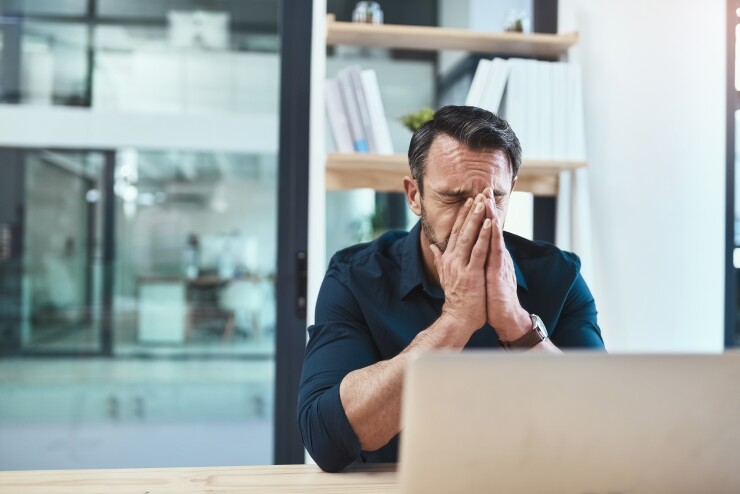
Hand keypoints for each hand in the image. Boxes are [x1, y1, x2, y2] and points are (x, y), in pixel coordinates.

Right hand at [430, 194, 491, 334]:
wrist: (458, 318)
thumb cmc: (456, 298)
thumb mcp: (444, 275)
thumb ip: (439, 259)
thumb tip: (434, 247)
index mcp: (447, 259)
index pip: (454, 232)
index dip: (461, 216)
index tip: (469, 201)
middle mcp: (452, 259)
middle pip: (461, 230)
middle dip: (470, 211)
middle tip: (478, 194)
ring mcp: (461, 266)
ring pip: (469, 236)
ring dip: (476, 218)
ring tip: (483, 202)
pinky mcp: (471, 273)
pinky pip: (479, 251)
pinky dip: (484, 236)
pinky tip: (489, 223)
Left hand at [482, 188, 530, 340]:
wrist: (505, 317)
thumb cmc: (492, 298)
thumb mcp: (482, 276)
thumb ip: (477, 262)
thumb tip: (469, 252)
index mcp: (490, 256)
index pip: (486, 231)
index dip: (481, 215)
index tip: (475, 197)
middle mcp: (497, 255)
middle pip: (492, 228)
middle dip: (487, 208)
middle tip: (484, 188)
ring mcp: (500, 261)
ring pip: (495, 234)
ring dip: (492, 215)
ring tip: (488, 199)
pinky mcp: (500, 270)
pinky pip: (497, 250)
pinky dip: (495, 235)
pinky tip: (494, 223)